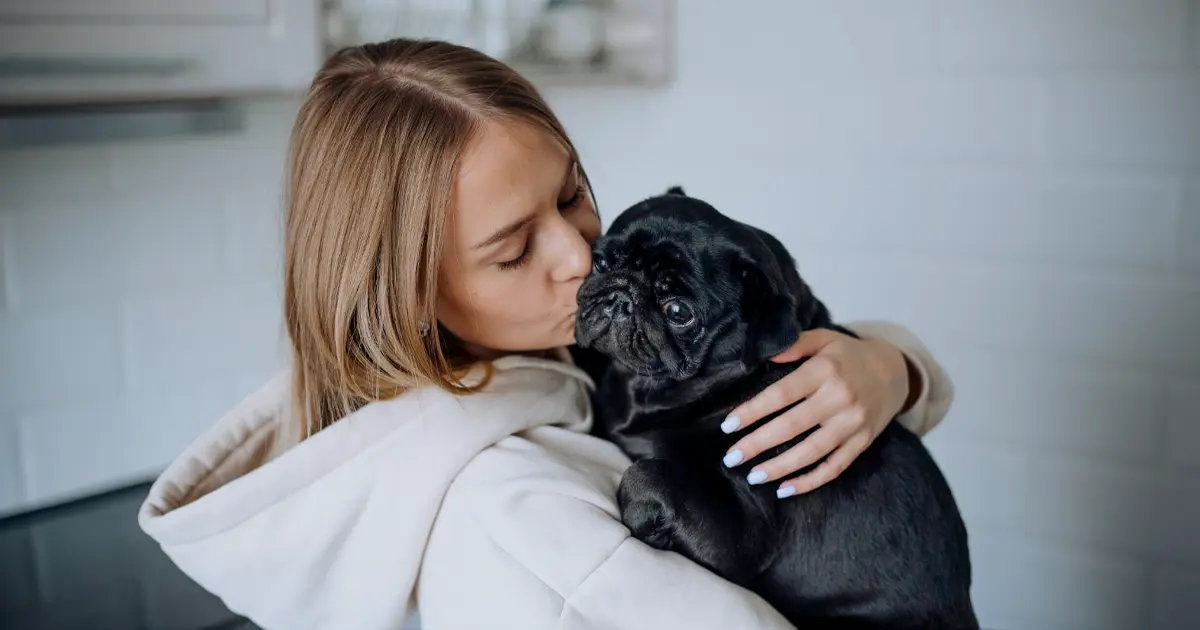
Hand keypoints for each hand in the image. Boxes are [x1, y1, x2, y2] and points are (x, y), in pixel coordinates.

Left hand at [722, 329, 911, 497]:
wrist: (895, 372)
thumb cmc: (849, 355)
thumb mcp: (824, 339)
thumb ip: (795, 344)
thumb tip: (764, 355)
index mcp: (825, 371)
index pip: (781, 394)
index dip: (753, 411)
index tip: (729, 426)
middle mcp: (840, 398)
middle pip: (792, 426)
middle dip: (758, 444)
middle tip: (731, 457)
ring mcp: (853, 424)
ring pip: (812, 452)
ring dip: (780, 467)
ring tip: (753, 476)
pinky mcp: (862, 442)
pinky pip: (834, 467)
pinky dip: (810, 481)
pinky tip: (785, 489)